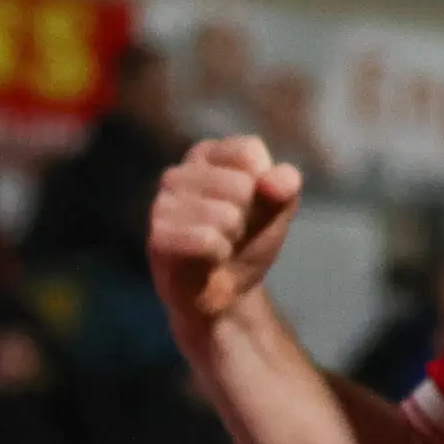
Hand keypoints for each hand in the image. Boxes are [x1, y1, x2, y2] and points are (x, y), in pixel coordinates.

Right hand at [149, 136, 299, 327]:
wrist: (227, 292)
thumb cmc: (250, 240)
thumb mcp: (279, 209)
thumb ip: (285, 185)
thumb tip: (274, 183)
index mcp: (206, 155)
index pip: (249, 151)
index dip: (266, 185)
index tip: (255, 203)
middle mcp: (178, 174)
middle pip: (241, 185)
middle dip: (249, 216)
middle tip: (234, 232)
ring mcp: (162, 205)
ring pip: (225, 214)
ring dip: (233, 238)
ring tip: (220, 245)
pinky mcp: (157, 238)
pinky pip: (206, 239)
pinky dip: (219, 253)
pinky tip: (209, 259)